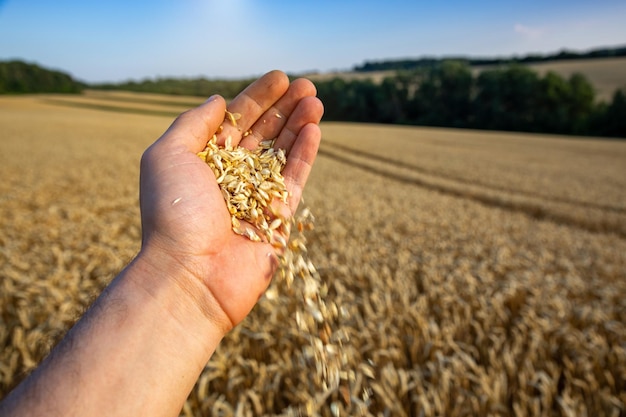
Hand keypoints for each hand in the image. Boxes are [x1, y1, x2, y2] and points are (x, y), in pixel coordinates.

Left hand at [138, 70, 322, 331]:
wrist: (190, 275)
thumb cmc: (172, 213)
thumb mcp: (167, 155)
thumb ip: (193, 123)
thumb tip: (219, 100)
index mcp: (202, 162)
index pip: (235, 121)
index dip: (257, 98)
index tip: (280, 77)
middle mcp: (230, 177)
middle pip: (263, 134)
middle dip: (284, 108)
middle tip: (307, 84)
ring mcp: (255, 197)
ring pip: (283, 153)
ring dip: (299, 125)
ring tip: (316, 100)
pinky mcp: (278, 218)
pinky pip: (295, 180)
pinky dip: (305, 155)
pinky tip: (315, 129)